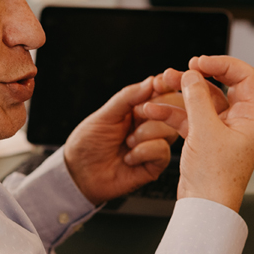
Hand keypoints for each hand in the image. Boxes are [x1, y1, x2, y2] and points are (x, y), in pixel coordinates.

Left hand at [63, 76, 179, 204]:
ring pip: (170, 129)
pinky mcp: (154, 165)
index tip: (158, 84)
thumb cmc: (88, 142)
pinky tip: (129, 157)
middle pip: (175, 109)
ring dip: (145, 133)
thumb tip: (152, 80)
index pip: (163, 92)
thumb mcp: (105, 115)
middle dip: (158, 108)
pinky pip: (162, 151)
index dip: (165, 86)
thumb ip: (128, 97)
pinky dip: (143, 151)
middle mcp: (150, 125)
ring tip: (127, 142)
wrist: (78, 173)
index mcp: (139, 109)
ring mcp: (154, 145)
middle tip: (137, 114)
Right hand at [138, 56, 253, 211]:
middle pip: (222, 86)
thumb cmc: (214, 177)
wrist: (204, 206)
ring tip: (162, 83)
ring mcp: (221, 131)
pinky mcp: (205, 140)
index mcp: (251, 118)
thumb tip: (192, 74)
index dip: (223, 64)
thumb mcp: (204, 131)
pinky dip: (173, 112)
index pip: (245, 77)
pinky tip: (156, 109)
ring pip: (202, 101)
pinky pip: (190, 117)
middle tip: (181, 70)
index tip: (199, 62)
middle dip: (197, 76)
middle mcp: (239, 122)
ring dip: (181, 93)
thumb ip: (197, 98)